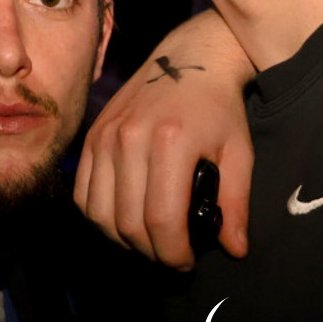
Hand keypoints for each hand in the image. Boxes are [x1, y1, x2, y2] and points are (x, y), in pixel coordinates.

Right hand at [74, 11, 255, 267]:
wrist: (191, 59)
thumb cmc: (219, 109)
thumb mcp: (239, 153)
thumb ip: (236, 204)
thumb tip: (235, 250)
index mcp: (170, 142)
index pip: (161, 220)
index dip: (173, 253)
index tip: (187, 262)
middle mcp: (129, 138)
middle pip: (127, 223)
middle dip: (151, 252)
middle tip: (171, 256)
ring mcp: (105, 136)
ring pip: (99, 214)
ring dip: (123, 240)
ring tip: (149, 241)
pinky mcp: (92, 136)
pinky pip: (82, 195)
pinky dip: (100, 218)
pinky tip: (124, 220)